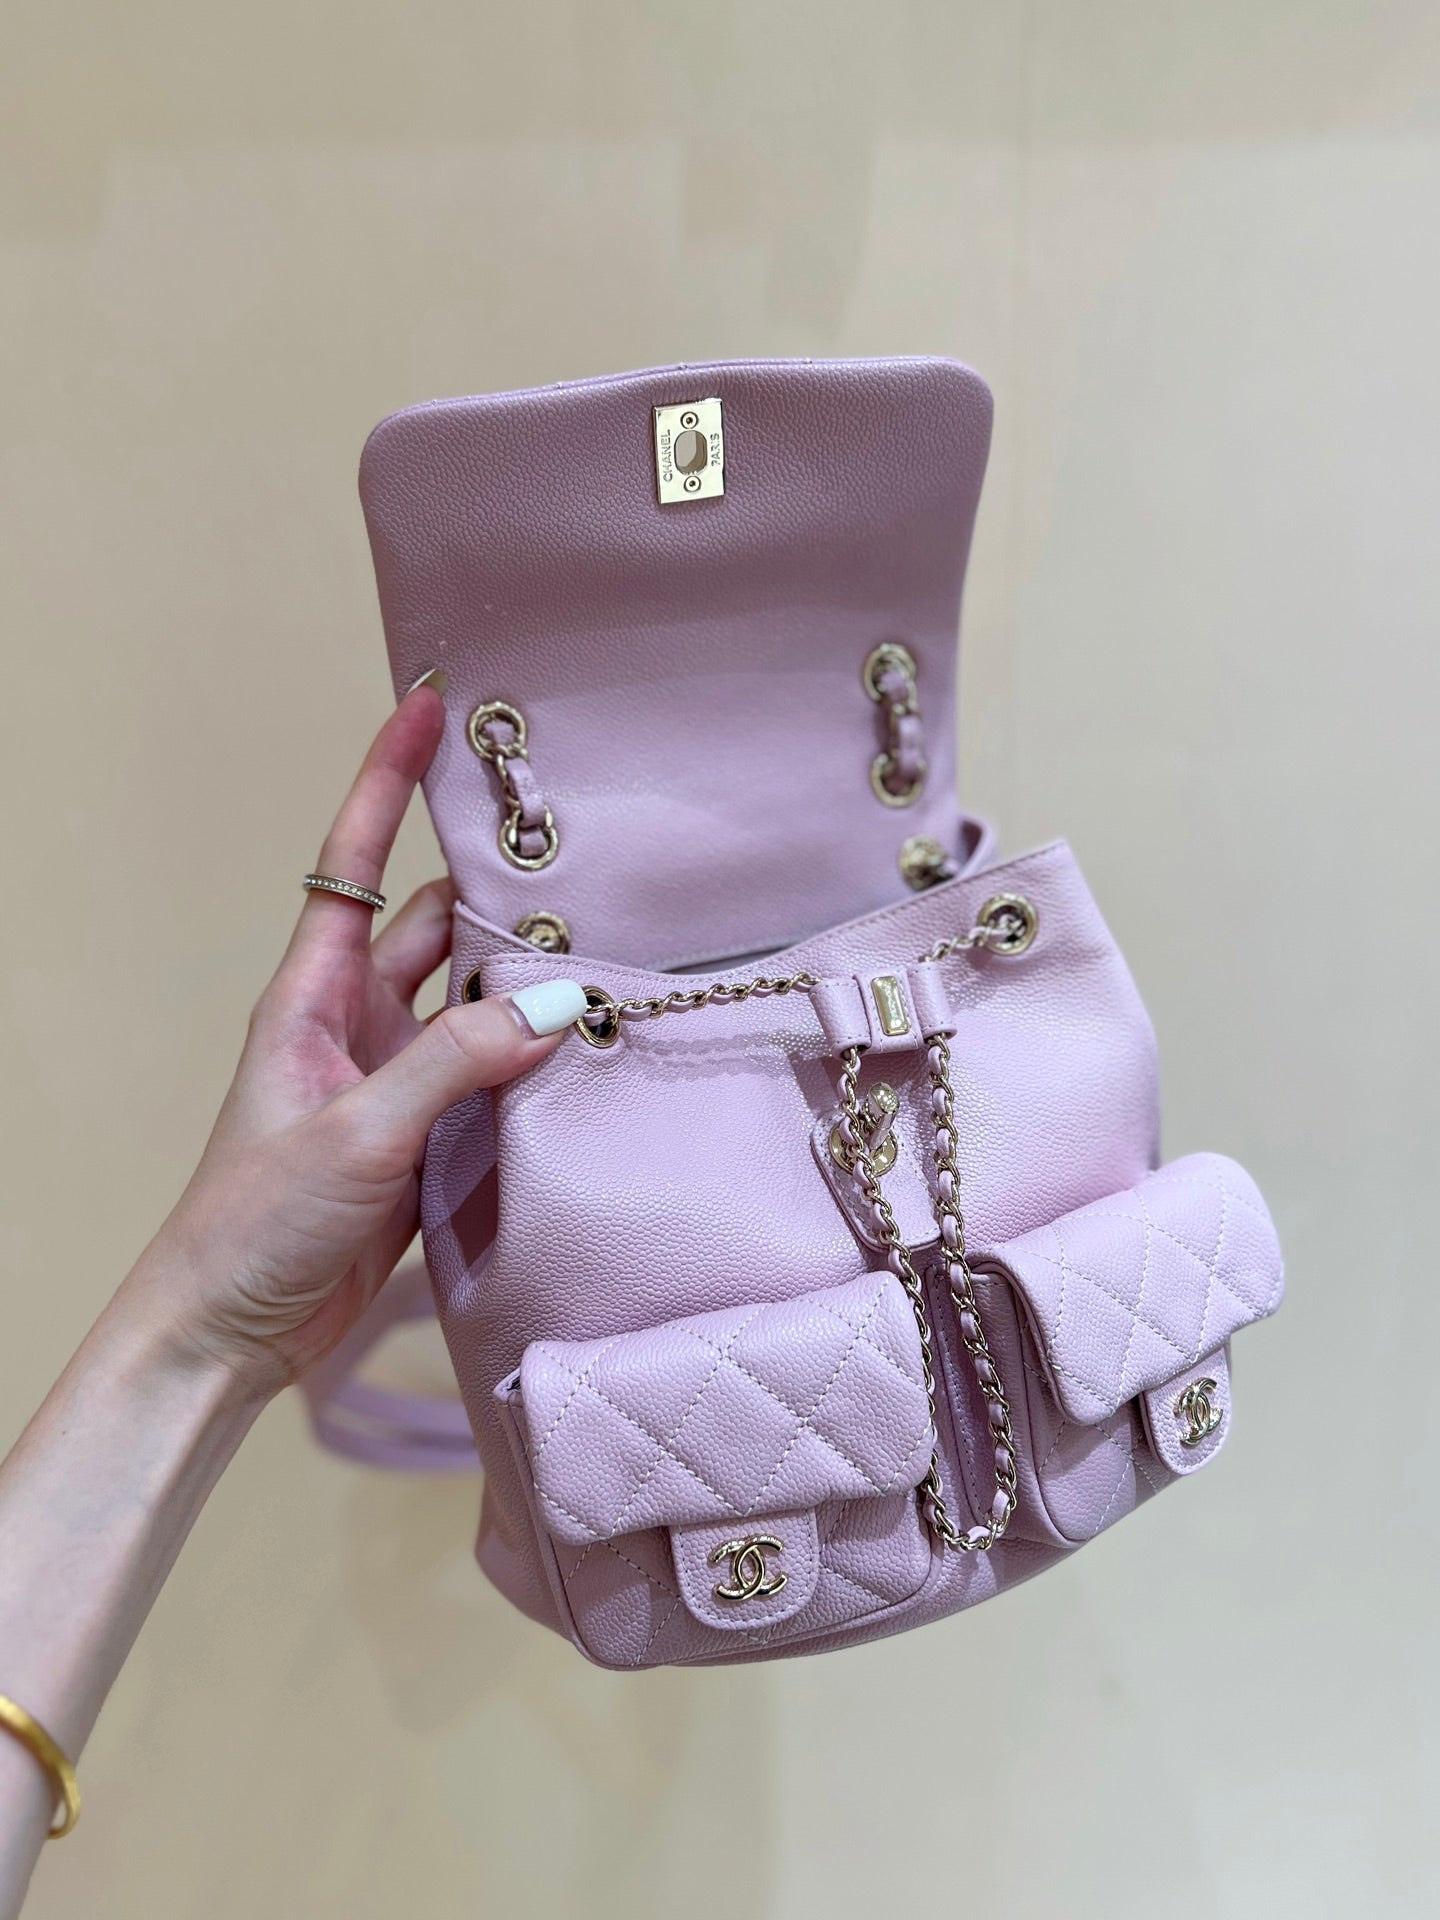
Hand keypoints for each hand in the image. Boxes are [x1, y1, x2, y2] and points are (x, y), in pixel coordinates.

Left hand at [124, 685, 584, 1397]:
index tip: (427, 706)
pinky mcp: (427, 1135)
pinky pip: (493, 1073)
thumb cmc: (254, 1224)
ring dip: (529, 980)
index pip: (355, 860)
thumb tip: (553, 1001)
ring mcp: (395, 1077)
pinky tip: (589, 1050)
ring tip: (609, 949)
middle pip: (439, 924)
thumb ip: (453, 1064)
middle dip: (500, 888)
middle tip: (584, 852)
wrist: (233, 1333)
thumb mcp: (355, 1134)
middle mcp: (357, 1021)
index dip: (387, 780)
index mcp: (313, 995)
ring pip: (477, 999)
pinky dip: (536, 1057)